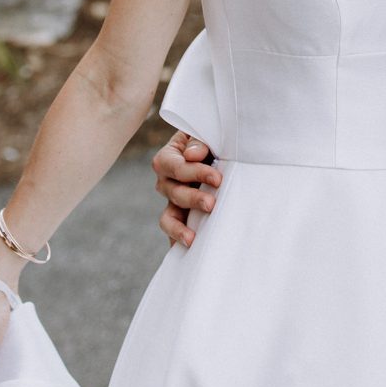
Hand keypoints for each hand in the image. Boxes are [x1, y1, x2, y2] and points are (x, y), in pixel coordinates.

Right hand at [151, 130, 220, 247]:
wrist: (219, 154)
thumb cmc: (211, 140)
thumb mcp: (205, 134)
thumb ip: (198, 142)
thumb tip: (191, 155)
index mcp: (169, 157)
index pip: (176, 166)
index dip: (195, 172)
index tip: (217, 178)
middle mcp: (166, 181)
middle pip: (174, 192)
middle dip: (192, 199)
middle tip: (211, 203)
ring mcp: (172, 201)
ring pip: (168, 217)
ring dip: (179, 227)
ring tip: (192, 238)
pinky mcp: (181, 217)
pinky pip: (174, 232)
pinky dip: (177, 241)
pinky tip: (188, 252)